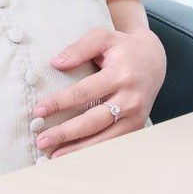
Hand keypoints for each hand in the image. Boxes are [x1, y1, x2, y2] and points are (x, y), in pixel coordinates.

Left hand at [31, 23, 166, 157]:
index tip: (38, 111)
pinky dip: (95, 151)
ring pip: (105, 138)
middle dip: (65, 133)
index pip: (84, 93)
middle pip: (93, 121)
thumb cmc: (123, 48)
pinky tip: (76, 156)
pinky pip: (114, 143)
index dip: (59, 103)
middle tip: (41, 140)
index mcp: (120, 75)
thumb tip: (55, 63)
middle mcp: (130, 98)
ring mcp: (137, 115)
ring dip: (78, 149)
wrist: (154, 60)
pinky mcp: (138, 126)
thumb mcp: (102, 37)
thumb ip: (79, 48)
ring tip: (54, 156)